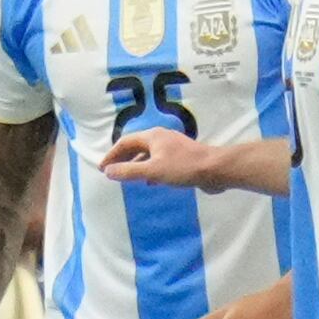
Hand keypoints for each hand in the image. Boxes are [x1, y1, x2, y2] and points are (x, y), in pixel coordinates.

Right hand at [102, 127, 221, 189]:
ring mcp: (172, 147)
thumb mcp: (152, 170)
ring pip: (148, 154)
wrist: (215, 169)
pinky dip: (149, 169)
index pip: (125, 142)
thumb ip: (129, 171)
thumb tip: (108, 171)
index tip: (102, 168)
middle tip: (111, 171)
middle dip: (122, 158)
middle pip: (136, 146)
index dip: (112, 155)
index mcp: (152, 136)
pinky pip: (158, 162)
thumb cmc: (183, 167)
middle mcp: (161, 138)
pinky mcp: (181, 158)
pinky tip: (149, 181)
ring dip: (135, 164)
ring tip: (127, 177)